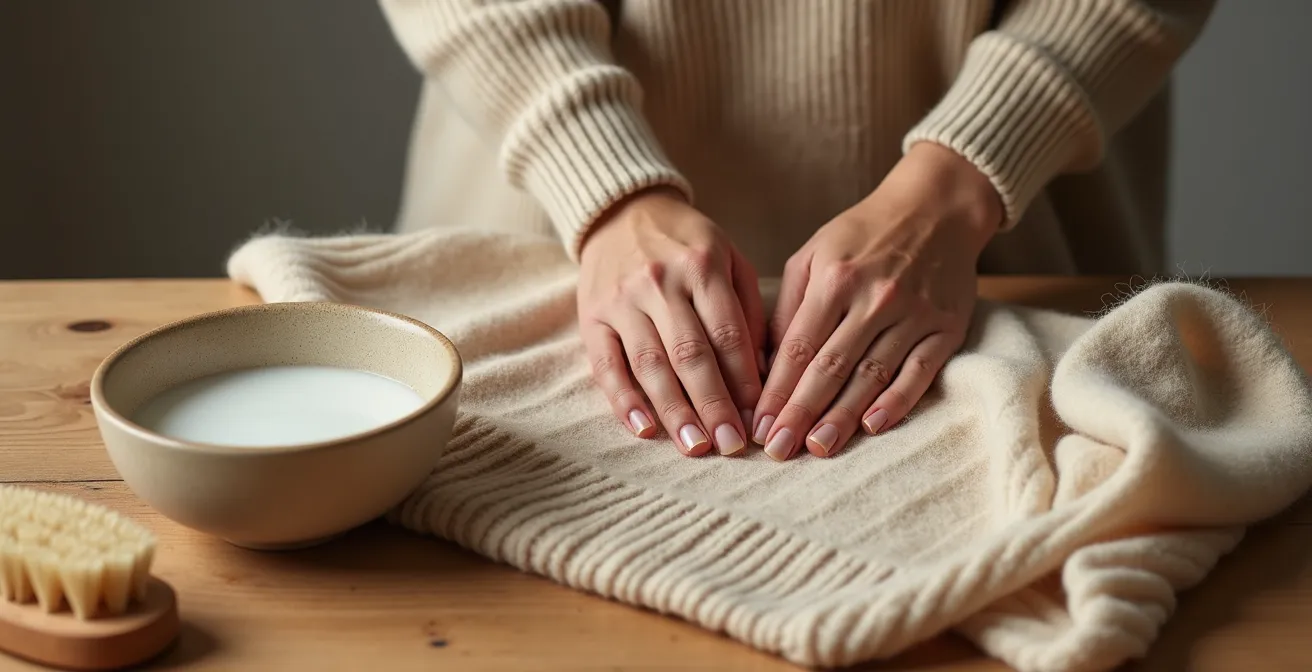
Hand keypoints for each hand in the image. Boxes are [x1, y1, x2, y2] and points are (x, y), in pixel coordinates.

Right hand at [579, 188, 765, 455]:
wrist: (622, 212)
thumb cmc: (687, 244)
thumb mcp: (730, 258)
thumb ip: (748, 310)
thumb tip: (762, 372)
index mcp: (702, 266)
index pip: (728, 334)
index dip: (745, 380)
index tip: (760, 417)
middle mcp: (660, 282)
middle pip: (690, 354)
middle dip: (714, 405)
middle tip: (733, 445)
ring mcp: (622, 300)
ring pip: (650, 364)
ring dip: (674, 411)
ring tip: (696, 447)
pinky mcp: (592, 317)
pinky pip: (607, 365)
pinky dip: (624, 401)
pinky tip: (644, 429)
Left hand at [751, 143, 1002, 460]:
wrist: (936, 208)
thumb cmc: (863, 235)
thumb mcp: (813, 254)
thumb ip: (787, 306)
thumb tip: (762, 363)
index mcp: (834, 279)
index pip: (798, 346)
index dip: (776, 389)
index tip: (758, 424)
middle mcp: (874, 297)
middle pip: (831, 366)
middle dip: (801, 412)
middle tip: (778, 449)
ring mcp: (913, 313)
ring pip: (872, 374)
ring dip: (843, 416)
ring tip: (817, 447)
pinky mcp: (946, 327)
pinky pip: (920, 371)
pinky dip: (897, 401)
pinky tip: (873, 426)